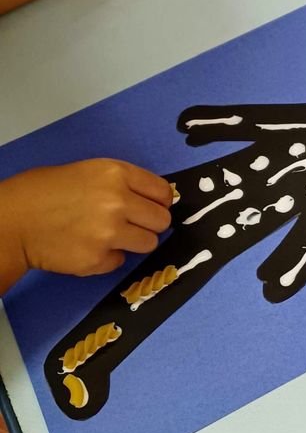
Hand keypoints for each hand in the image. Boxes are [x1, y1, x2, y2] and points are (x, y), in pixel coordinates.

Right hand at [0, 160, 172, 289]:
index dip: (160, 201)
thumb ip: (123, 183)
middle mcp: (118, 202)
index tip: (153, 206)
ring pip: (148, 243)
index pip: (163, 192)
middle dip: (151, 223)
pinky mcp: (98, 260)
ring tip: (109, 235)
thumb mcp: (91, 171)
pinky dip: (108, 257)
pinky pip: (120, 261)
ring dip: (134, 242)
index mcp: (117, 174)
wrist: (15, 221)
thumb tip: (153, 199)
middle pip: (162, 220)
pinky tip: (88, 246)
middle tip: (133, 224)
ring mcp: (109, 233)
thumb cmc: (48, 190)